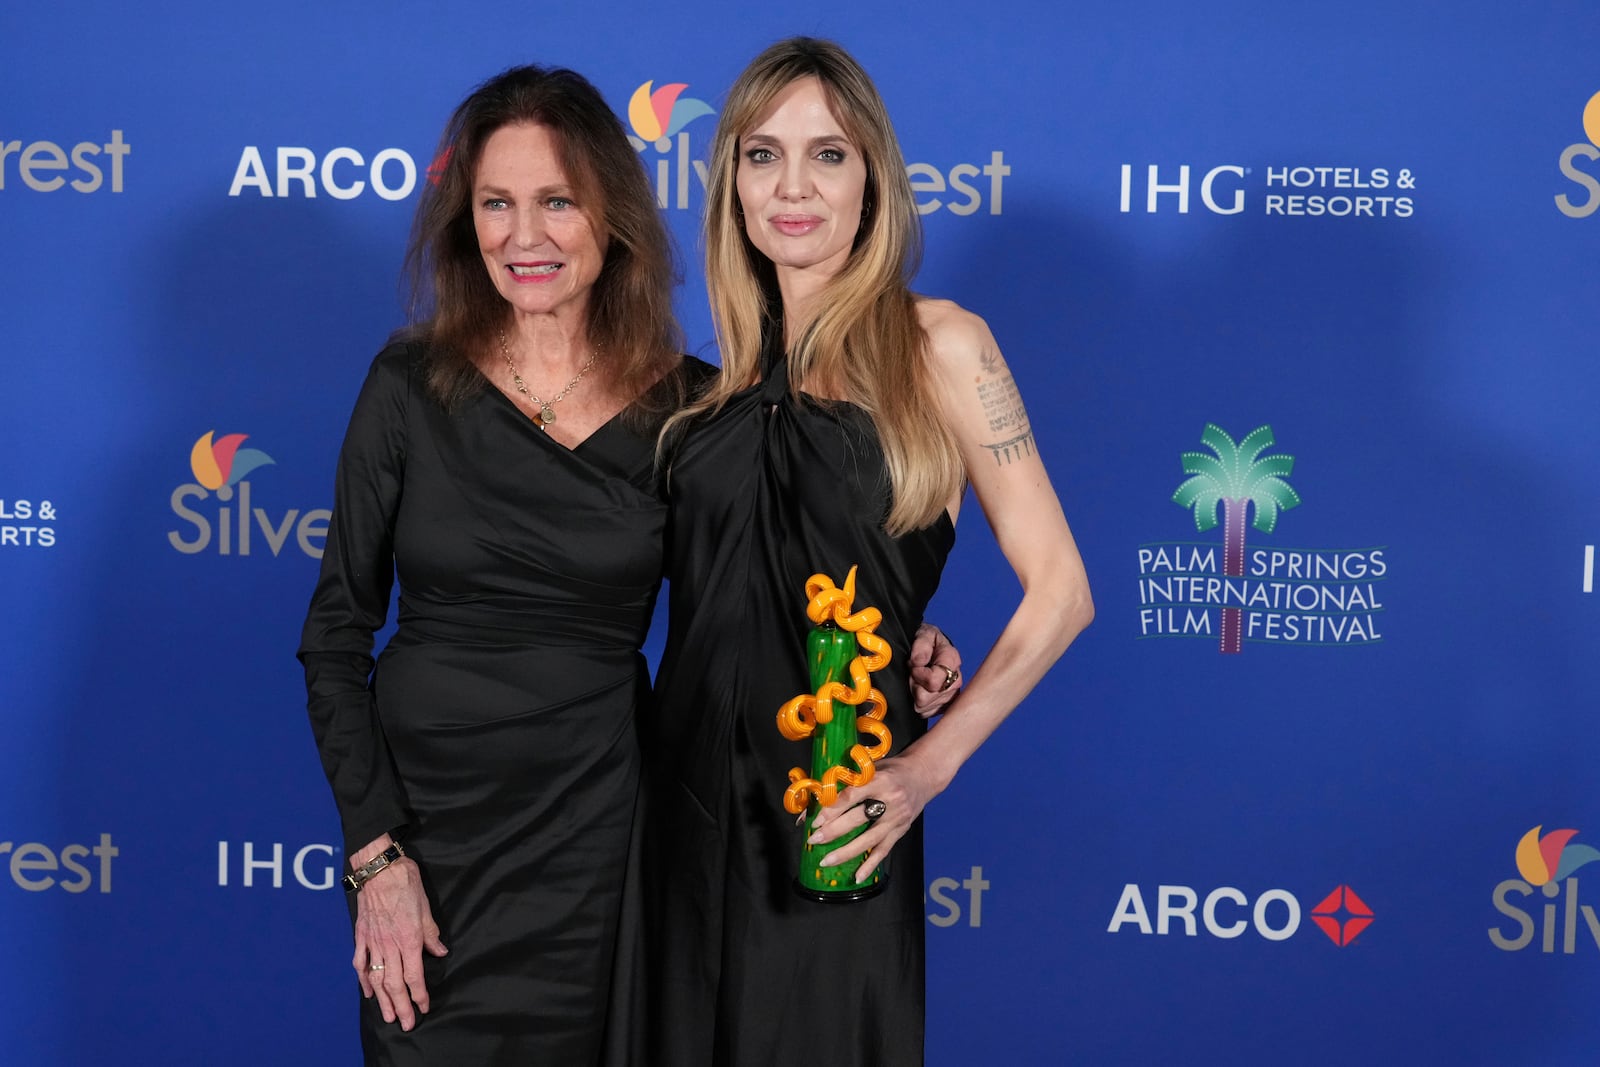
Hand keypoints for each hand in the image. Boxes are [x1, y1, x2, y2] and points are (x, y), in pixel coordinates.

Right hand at [351, 852, 447, 1031]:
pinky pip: (360, 962)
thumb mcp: (426, 906)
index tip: (424, 1007)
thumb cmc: (405, 882)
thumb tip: (440, 952)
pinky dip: (363, 979)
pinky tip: (368, 992)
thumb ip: (431, 933)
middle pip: (395, 983)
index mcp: (408, 938)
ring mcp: (372, 941)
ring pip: (377, 978)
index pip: (414, 975)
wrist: (378, 868)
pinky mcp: (361, 935)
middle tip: (406, 1024)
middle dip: (401, 1006)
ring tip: (388, 1016)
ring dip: (382, 999)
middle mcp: (389, 944)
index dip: (419, 994)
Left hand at [807, 754, 940, 882]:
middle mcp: (891, 800)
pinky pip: (884, 850)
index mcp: (880, 779)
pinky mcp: (902, 830)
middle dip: (834, 831)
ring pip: (870, 839)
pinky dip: (870, 865)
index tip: (815, 819)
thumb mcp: (870, 768)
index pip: (852, 795)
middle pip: (859, 818)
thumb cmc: (891, 769)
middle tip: (814, 839)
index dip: (832, 808)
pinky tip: (857, 877)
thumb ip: (846, 782)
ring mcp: (897, 818)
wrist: (924, 774)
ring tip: (827, 861)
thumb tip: (816, 800)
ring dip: (847, 851)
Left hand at [909, 622, 961, 717]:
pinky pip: (925, 713)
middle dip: (914, 685)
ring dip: (915, 693)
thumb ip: (921, 645)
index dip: (918, 674)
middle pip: (927, 698)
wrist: (929, 646)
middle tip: (913, 674)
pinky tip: (920, 689)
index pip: (933, 681)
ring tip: (917, 680)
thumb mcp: (924, 633)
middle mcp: (955, 680)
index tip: (913, 666)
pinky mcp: (945, 706)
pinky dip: (919, 703)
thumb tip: (919, 662)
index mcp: (952, 661)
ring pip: (924, 707)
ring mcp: (951, 695)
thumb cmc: (926, 640)